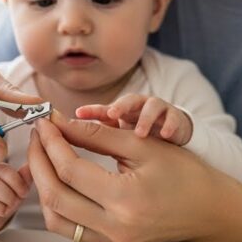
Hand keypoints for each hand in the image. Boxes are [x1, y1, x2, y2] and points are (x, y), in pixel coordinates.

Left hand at [26, 112, 241, 241]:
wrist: (210, 211)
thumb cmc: (183, 174)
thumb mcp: (141, 145)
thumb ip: (96, 134)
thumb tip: (59, 122)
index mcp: (126, 200)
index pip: (69, 170)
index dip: (51, 143)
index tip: (45, 123)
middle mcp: (115, 227)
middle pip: (53, 195)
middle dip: (38, 161)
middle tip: (38, 136)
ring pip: (54, 217)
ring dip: (41, 184)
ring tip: (43, 155)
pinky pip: (67, 227)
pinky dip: (55, 201)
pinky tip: (55, 178)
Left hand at [76, 94, 192, 145]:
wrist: (173, 140)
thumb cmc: (139, 136)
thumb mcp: (119, 136)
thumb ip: (97, 135)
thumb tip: (64, 135)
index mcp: (122, 112)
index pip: (105, 109)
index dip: (92, 110)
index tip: (77, 113)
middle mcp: (139, 108)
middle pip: (128, 100)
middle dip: (119, 106)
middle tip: (111, 115)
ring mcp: (159, 111)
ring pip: (152, 107)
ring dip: (145, 118)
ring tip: (139, 133)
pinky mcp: (177, 119)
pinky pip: (175, 118)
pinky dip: (170, 125)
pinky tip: (165, 134)